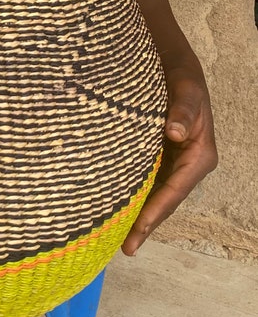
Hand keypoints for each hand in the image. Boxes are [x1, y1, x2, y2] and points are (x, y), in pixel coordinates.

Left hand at [122, 67, 217, 255]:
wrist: (176, 68)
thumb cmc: (183, 80)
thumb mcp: (186, 90)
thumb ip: (182, 110)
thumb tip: (175, 133)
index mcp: (200, 156)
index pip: (174, 191)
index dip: (156, 212)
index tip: (138, 230)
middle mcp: (189, 166)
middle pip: (165, 201)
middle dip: (146, 224)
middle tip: (126, 249)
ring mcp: (175, 164)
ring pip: (156, 195)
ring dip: (139, 216)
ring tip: (118, 239)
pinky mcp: (161, 159)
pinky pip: (147, 183)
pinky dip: (134, 198)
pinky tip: (117, 209)